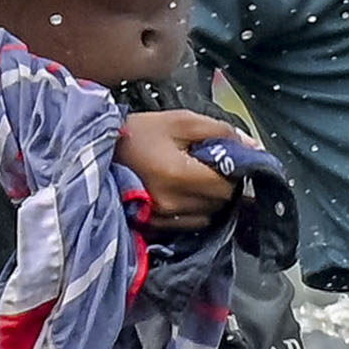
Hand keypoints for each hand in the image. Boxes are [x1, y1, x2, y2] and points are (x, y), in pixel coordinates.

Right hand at [119, 108, 243, 225]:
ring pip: (208, 215)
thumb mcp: (180, 121)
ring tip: (193, 179)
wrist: (95, 153)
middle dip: (222, 185)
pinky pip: (190, 224)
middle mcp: (173, 203)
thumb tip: (254, 146)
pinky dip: (193, 210)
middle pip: (220, 202)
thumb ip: (220, 131)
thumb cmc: (139, 133)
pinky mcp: (155, 227)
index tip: (227, 160)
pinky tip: (181, 193)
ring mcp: (162, 219)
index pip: (228, 185)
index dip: (234, 172)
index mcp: (179, 175)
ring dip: (208, 199)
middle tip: (209, 167)